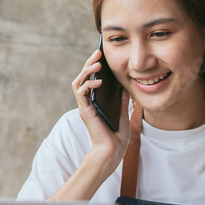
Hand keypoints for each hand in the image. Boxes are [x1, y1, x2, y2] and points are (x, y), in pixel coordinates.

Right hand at [71, 48, 130, 167]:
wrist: (112, 153)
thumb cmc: (117, 139)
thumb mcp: (123, 116)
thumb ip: (122, 103)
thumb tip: (126, 89)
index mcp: (95, 104)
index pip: (92, 81)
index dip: (95, 67)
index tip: (102, 56)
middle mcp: (87, 104)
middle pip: (83, 77)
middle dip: (89, 63)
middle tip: (97, 52)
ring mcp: (85, 107)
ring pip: (79, 82)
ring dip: (86, 70)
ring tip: (97, 63)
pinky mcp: (85, 111)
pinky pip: (81, 93)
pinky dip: (88, 84)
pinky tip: (99, 81)